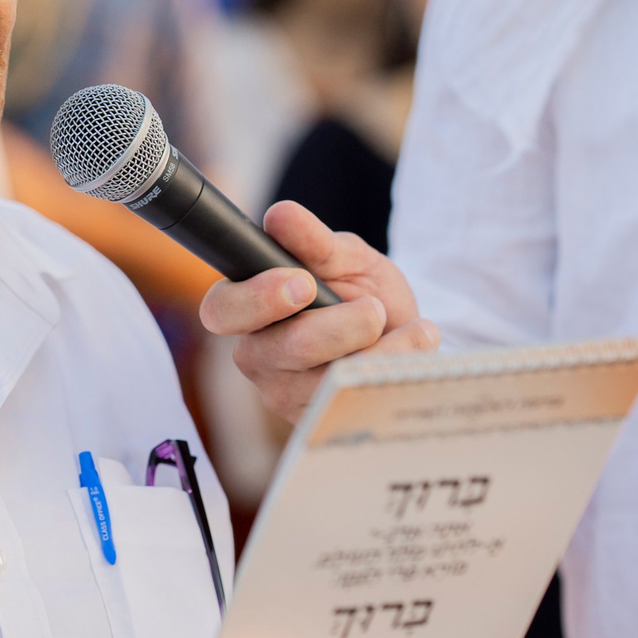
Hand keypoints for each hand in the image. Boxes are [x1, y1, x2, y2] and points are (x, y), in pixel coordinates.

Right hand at [200, 202, 437, 423]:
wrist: (402, 335)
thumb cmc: (361, 291)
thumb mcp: (346, 259)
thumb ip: (314, 241)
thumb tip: (280, 216)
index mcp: (247, 309)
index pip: (222, 309)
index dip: (257, 299)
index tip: (302, 283)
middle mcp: (257, 355)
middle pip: (280, 350)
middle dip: (335, 327)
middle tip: (373, 309)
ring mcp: (285, 394)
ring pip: (323, 380)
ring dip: (379, 348)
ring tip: (413, 328)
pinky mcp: (319, 421)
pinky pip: (356, 401)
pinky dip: (394, 371)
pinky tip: (414, 350)